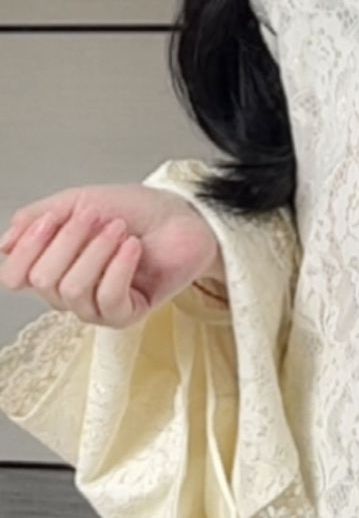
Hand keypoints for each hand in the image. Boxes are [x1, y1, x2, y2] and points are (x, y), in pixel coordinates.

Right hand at [0, 182, 222, 328]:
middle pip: (42, 279)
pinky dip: (119, 267)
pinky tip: (133, 247)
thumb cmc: (133, 210)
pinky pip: (107, 299)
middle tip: (96, 218)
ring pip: (71, 290)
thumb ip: (36, 220)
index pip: (14, 276)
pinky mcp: (126, 314)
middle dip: (68, 241)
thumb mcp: (76, 203)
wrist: (181, 216)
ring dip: (96, 251)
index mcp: (51, 266)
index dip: (28, 247)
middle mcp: (68, 292)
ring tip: (120, 230)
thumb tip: (4, 244)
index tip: (52, 218)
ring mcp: (96, 307)